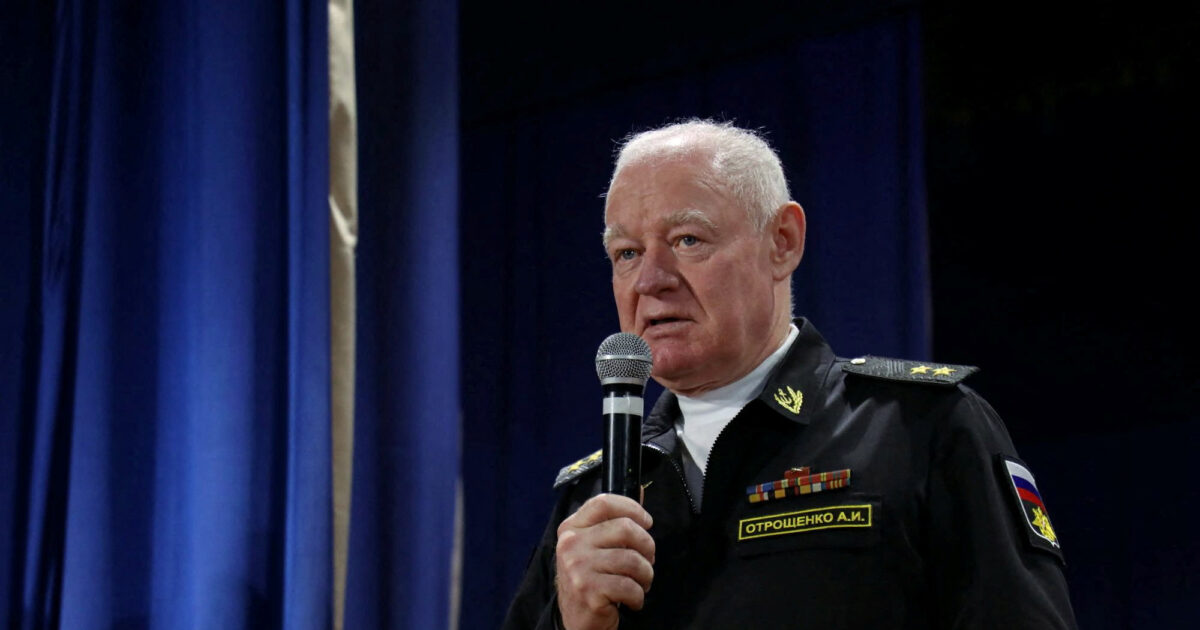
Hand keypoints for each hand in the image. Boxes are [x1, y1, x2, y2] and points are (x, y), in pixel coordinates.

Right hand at [555, 494, 655, 629]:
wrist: (576, 619)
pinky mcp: (588, 590)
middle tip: (647, 560)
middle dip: (647, 546)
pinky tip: (631, 599)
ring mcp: (578, 567)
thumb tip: (639, 490)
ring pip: (632, 559)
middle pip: (625, 528)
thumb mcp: (594, 546)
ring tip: (641, 583)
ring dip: (645, 575)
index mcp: (572, 528)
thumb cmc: (591, 579)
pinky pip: (629, 586)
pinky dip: (638, 596)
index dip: (632, 508)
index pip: (603, 502)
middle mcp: (571, 544)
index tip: (646, 522)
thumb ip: (614, 520)